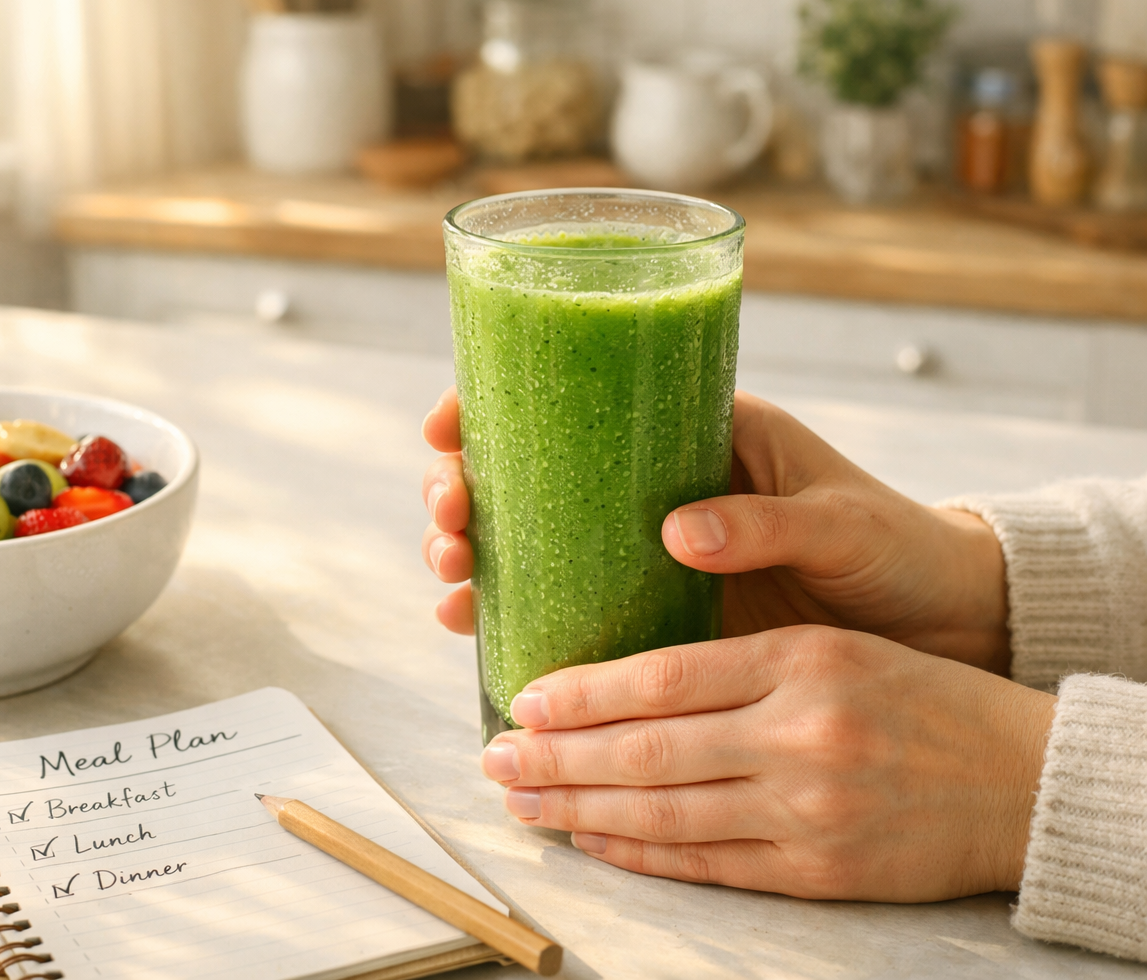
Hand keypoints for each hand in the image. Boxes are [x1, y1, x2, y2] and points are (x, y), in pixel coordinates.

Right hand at [422, 387, 1010, 671]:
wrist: (934, 620)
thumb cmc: (896, 545)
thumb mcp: (842, 521)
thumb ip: (768, 521)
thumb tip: (676, 531)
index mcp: (695, 427)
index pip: (576, 394)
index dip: (495, 405)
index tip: (448, 429)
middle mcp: (650, 483)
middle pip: (528, 471)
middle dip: (464, 492)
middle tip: (447, 524)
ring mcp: (641, 549)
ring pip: (529, 539)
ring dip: (472, 556)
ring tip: (449, 586)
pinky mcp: (649, 610)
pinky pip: (564, 604)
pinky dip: (511, 615)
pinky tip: (473, 632)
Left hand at [479, 627, 1055, 900]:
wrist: (1020, 776)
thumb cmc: (917, 698)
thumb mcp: (832, 646)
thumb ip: (737, 660)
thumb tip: (625, 683)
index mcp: (800, 661)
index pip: (663, 677)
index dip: (581, 693)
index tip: (522, 700)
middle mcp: (799, 733)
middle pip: (649, 748)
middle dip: (558, 757)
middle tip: (494, 758)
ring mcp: (809, 807)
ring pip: (666, 812)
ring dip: (582, 809)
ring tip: (524, 802)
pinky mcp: (819, 869)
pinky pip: (707, 864)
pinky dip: (640, 854)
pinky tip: (593, 840)